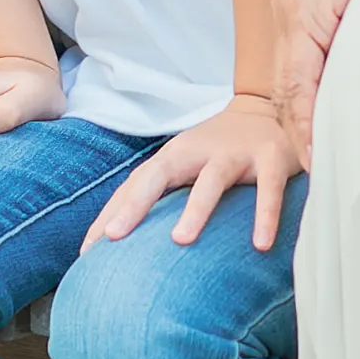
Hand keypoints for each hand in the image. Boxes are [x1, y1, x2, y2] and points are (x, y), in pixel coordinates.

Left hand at [89, 92, 305, 251]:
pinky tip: (261, 245)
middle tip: (114, 237)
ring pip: (212, 180)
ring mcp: (235, 153)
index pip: (136, 185)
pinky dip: (265, 215)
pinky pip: (268, 189)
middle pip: (161, 173)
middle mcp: (200, 151)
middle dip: (135, 203)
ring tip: (181, 241)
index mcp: (175, 155)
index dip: (111, 214)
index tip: (87, 250)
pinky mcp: (272, 157)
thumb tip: (124, 240)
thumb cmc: (219, 150)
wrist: (270, 107)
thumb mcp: (187, 166)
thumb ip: (163, 196)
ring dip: (196, 209)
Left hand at [268, 0, 359, 162]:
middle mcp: (285, 14)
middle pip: (282, 89)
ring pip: (287, 88)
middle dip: (295, 132)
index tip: (312, 154)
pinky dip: (308, 110)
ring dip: (300, 128)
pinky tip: (318, 135)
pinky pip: (301, 75)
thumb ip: (354, 31)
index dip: (298, 119)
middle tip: (313, 170)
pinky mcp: (304, 12)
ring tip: (317, 164)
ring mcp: (291, 13)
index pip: (290, 79)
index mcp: (297, 12)